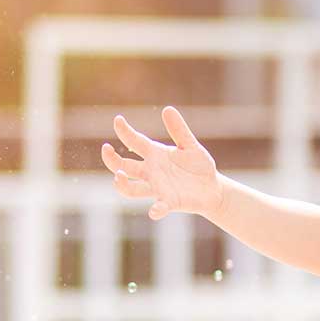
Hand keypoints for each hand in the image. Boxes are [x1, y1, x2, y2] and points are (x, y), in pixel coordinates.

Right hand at [100, 106, 223, 220]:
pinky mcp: (170, 202)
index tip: (118, 120)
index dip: (125, 131)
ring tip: (119, 176)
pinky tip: (154, 211)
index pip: (135, 142)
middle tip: (106, 149)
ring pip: (132, 189)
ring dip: (123, 185)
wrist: (213, 188)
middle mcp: (152, 172)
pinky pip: (159, 207)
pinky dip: (156, 209)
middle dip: (112, 160)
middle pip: (124, 166)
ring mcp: (158, 188)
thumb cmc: (199, 166)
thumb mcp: (190, 145)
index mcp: (155, 155)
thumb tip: (167, 109)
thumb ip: (179, 130)